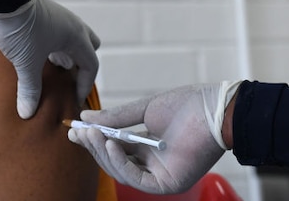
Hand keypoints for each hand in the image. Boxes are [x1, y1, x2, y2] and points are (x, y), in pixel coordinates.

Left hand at [0, 0, 100, 118]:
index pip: (91, 65)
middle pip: (88, 48)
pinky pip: (60, 34)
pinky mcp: (47, 14)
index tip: (74, 100)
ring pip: (73, 40)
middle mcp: (73, 26)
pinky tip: (40, 55)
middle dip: (80, 66)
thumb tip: (28, 113)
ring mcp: (60, 17)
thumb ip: (30, 89)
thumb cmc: (21, 29)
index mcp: (76, 37)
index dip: (85, 85)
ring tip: (51, 72)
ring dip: (67, 56)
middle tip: (66, 81)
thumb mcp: (26, 62)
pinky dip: (56, 47)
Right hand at [68, 82, 241, 193]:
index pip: (115, 147)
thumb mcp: (144, 109)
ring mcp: (161, 175)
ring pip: (122, 171)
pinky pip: (137, 178)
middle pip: (115, 161)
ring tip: (91, 135)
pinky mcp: (168, 183)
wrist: (215, 108)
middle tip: (76, 132)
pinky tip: (111, 145)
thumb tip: (85, 118)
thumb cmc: (187, 105)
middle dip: (94, 147)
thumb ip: (115, 118)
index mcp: (149, 146)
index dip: (94, 139)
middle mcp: (153, 163)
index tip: (74, 128)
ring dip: (104, 153)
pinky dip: (121, 164)